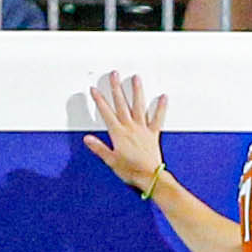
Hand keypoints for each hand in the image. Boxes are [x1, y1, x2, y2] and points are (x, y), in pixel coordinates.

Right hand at [81, 69, 171, 193]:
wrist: (149, 176)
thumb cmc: (130, 170)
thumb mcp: (110, 160)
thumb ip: (99, 148)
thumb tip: (88, 138)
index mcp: (118, 133)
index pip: (106, 112)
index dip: (99, 100)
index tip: (94, 90)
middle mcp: (130, 127)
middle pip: (121, 103)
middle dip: (116, 88)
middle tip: (114, 75)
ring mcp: (143, 129)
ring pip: (139, 106)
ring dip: (137, 91)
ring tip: (136, 78)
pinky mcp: (153, 133)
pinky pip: (158, 118)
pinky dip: (161, 107)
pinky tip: (163, 97)